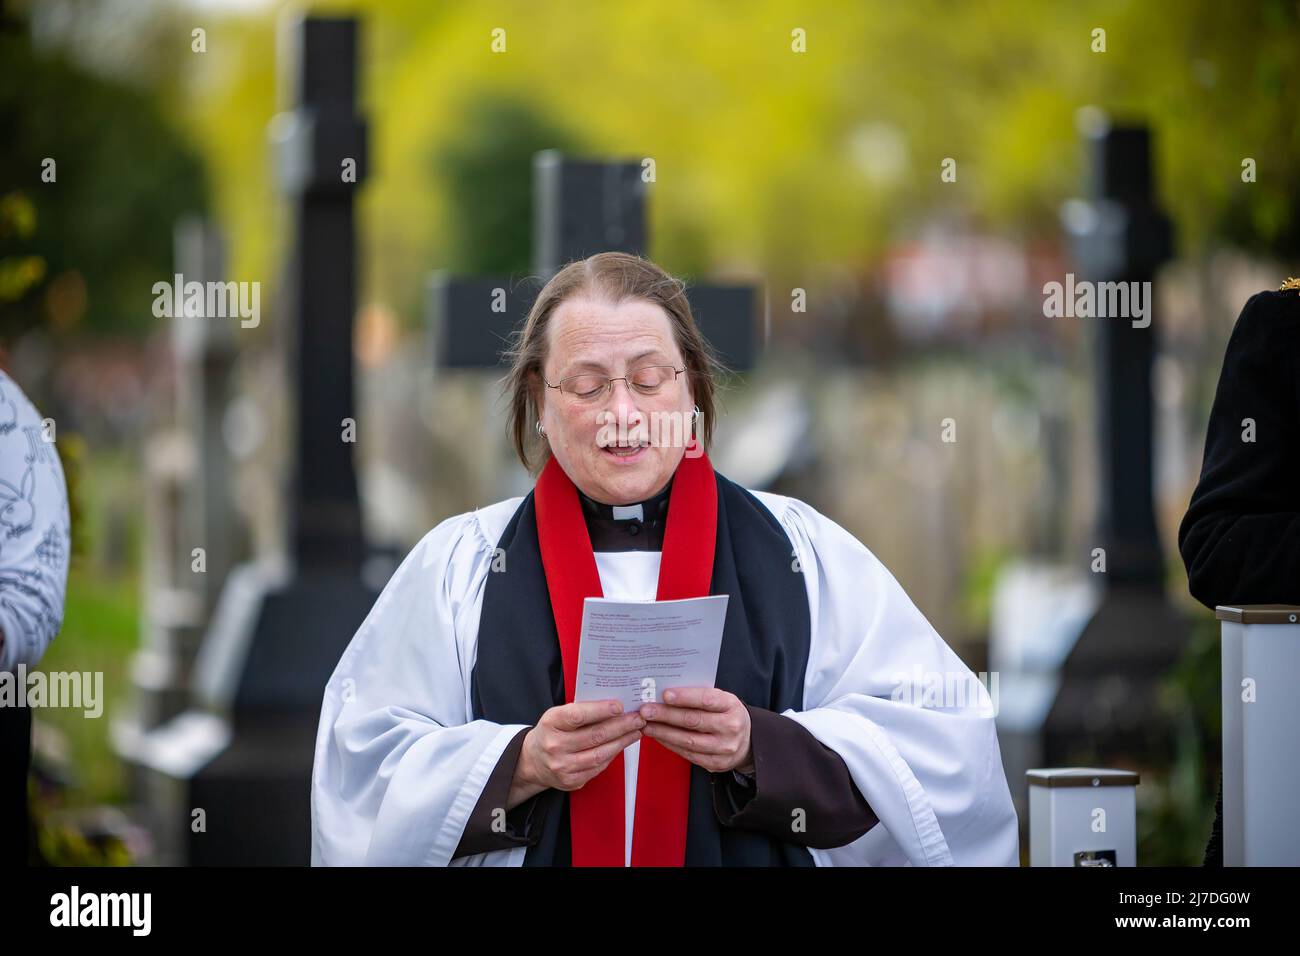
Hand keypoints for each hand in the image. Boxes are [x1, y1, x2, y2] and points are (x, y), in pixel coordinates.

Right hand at [515, 700, 644, 799]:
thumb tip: (614, 705)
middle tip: (639, 718)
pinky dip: (613, 754)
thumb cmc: (552, 732)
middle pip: (595, 735)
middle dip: (621, 726)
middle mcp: (554, 746)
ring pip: (600, 754)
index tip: (620, 706)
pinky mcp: (571, 781)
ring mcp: (562, 766)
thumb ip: (582, 710)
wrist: (533, 761)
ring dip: (622, 741)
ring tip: (636, 731)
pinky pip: (598, 767)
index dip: (601, 710)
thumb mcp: (558, 715)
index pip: (578, 715)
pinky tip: (622, 744)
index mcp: (551, 723)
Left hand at [639, 688, 752, 774]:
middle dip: (666, 715)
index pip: (707, 700)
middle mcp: (730, 727)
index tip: (665, 694)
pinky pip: (688, 754)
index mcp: (731, 706)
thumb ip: (699, 696)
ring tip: (647, 725)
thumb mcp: (721, 700)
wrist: (747, 741)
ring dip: (663, 732)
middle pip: (693, 721)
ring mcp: (724, 748)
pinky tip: (659, 736)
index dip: (685, 697)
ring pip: (688, 741)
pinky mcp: (715, 763)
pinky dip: (670, 745)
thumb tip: (666, 693)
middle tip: (646, 710)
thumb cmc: (726, 714)